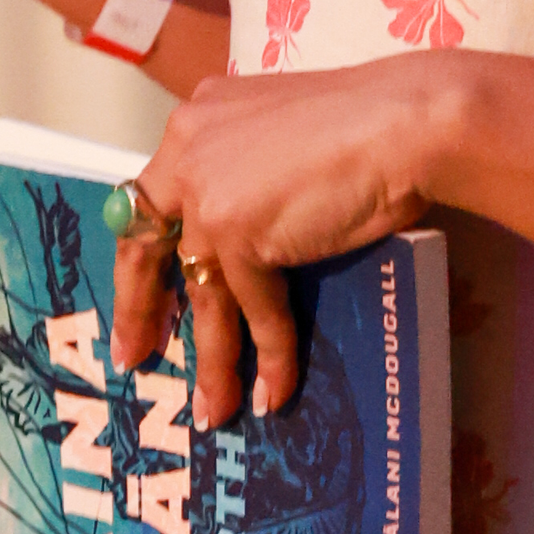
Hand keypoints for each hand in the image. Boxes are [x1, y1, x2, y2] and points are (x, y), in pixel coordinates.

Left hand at [111, 60, 452, 427]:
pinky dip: (270, 355)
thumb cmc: (363, 122)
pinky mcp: (238, 230)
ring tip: (216, 412)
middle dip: (138, 309)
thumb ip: (251, 173)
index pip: (152, 195)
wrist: (400, 122)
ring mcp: (209, 190)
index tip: (139, 294)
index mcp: (198, 120)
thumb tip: (251, 233)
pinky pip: (253, 308)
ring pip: (203, 290)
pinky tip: (275, 391)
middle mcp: (189, 149)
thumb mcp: (282, 140)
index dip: (143, 251)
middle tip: (133, 359)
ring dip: (212, 360)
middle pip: (145, 242)